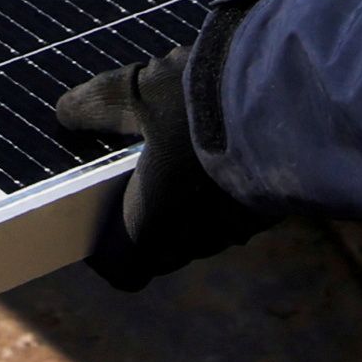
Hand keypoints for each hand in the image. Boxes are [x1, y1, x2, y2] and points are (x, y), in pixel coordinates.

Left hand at [52, 38, 276, 291]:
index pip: (121, 269)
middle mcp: (196, 240)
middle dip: (148, 214)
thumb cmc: (203, 100)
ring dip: (191, 200)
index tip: (98, 209)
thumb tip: (64, 110)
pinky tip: (227, 137)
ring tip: (186, 144)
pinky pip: (237, 209)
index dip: (105, 249)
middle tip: (139, 165)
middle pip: (162, 247)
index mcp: (153, 225)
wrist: (297, 92)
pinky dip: (226, 187)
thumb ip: (101, 105)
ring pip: (203, 228)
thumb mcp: (143, 91)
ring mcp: (241, 227)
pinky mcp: (276, 207)